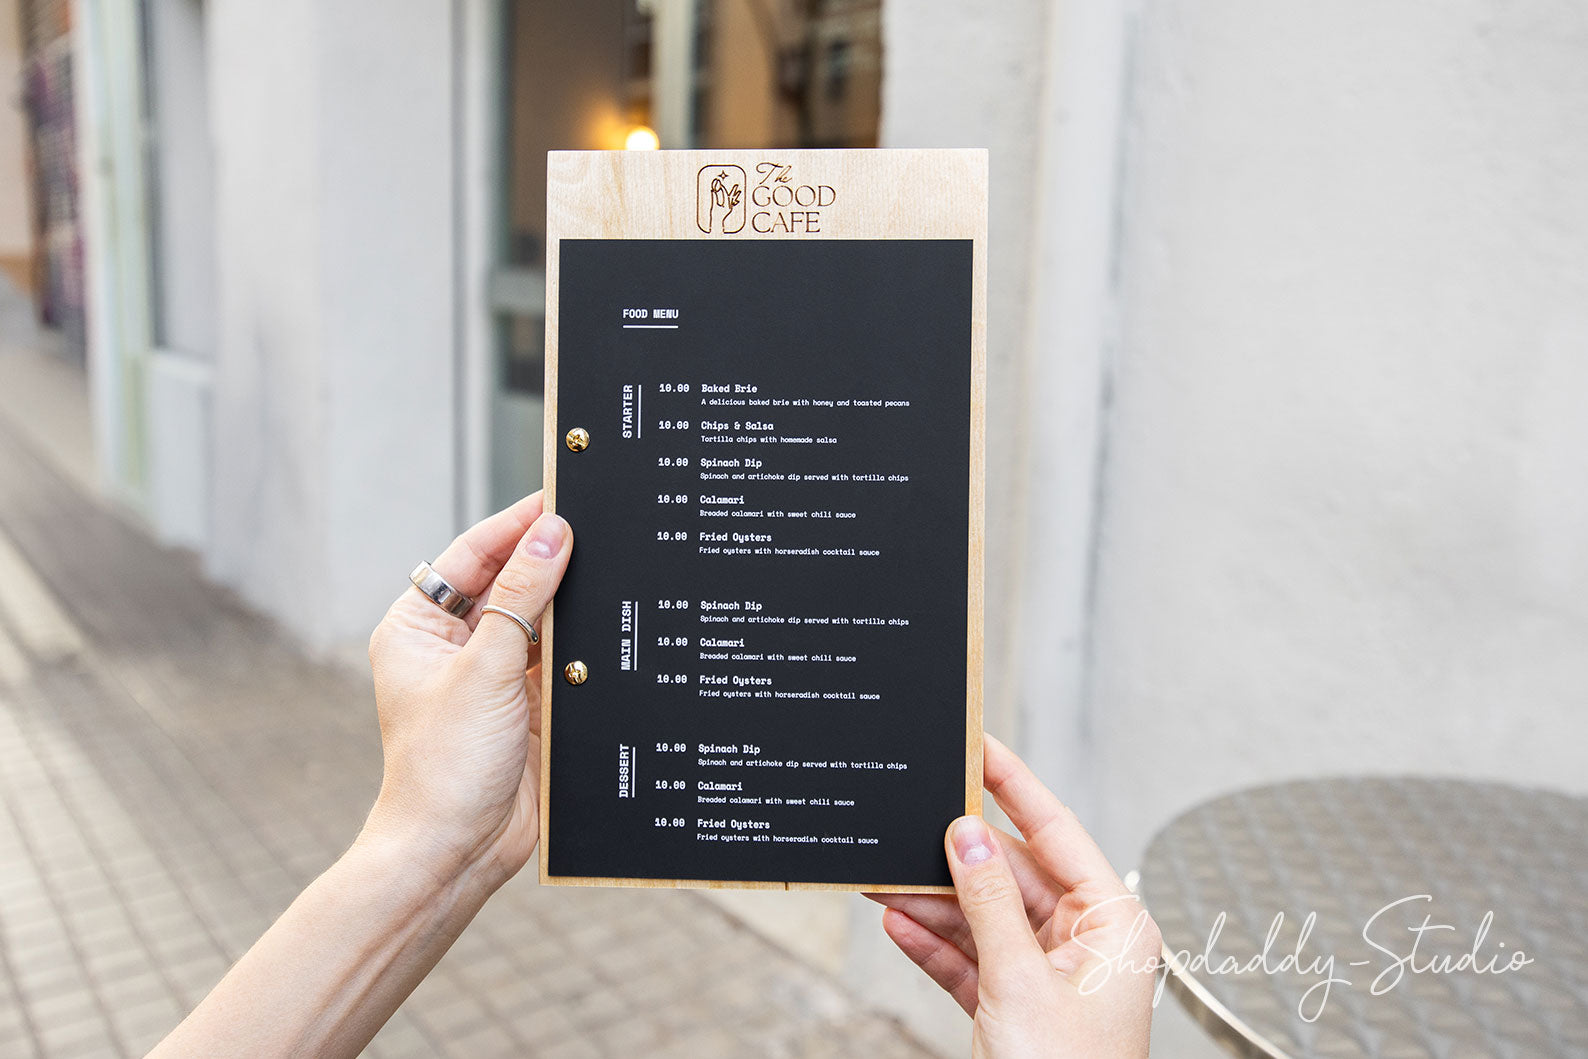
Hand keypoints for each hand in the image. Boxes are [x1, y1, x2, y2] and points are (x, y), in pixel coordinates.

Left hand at [364, 492, 571, 886]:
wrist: (457, 852)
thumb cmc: (443, 768)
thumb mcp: (486, 669)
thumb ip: (523, 598)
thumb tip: (551, 533)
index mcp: (418, 628)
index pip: (472, 555)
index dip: (516, 523)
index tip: (560, 496)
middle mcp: (453, 647)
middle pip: (510, 582)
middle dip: (550, 558)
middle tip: (598, 524)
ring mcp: (493, 677)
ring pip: (540, 620)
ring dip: (570, 603)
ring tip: (611, 568)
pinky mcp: (528, 706)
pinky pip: (561, 659)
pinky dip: (582, 645)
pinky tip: (609, 625)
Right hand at [868, 735, 1159, 1057]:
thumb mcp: (1019, 982)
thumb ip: (988, 903)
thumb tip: (967, 836)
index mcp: (1112, 923)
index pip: (1056, 832)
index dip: (1014, 785)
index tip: (978, 744)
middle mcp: (1084, 941)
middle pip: (1009, 874)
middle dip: (953, 857)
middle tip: (908, 820)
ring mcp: (1048, 973)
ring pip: (982, 916)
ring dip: (932, 901)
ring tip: (883, 875)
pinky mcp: (1015, 1004)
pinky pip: (969, 958)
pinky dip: (933, 944)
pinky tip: (896, 921)